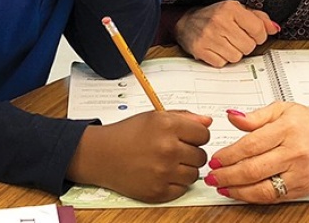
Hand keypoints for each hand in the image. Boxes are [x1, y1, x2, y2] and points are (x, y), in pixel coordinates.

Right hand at [67, 110, 211, 202]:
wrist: (101, 155)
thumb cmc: (126, 134)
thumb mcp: (154, 117)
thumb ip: (184, 117)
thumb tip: (207, 121)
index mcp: (168, 126)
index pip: (204, 133)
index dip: (196, 135)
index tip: (186, 137)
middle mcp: (167, 149)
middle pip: (201, 155)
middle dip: (190, 153)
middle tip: (173, 150)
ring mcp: (163, 172)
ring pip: (194, 174)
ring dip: (184, 169)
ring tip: (166, 163)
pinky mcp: (158, 191)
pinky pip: (182, 189)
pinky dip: (174, 183)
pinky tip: (161, 174)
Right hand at [175, 0, 280, 66]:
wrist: (186, 22)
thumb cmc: (215, 16)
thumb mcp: (237, 10)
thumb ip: (259, 18)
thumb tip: (275, 29)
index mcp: (231, 8)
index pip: (258, 30)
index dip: (259, 36)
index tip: (252, 34)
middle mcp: (220, 21)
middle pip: (249, 46)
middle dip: (245, 45)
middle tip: (236, 39)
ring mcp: (209, 36)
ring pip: (236, 57)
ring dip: (233, 53)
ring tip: (225, 43)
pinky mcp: (200, 50)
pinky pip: (222, 63)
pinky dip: (221, 59)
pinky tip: (216, 49)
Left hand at [205, 102, 308, 203]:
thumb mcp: (283, 109)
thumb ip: (255, 116)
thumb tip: (232, 117)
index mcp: (287, 129)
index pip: (250, 145)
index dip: (229, 154)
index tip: (215, 159)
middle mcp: (295, 152)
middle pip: (253, 169)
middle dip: (227, 174)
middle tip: (212, 176)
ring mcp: (301, 173)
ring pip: (263, 188)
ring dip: (238, 190)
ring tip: (222, 187)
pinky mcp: (305, 188)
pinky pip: (275, 197)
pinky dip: (255, 197)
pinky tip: (242, 192)